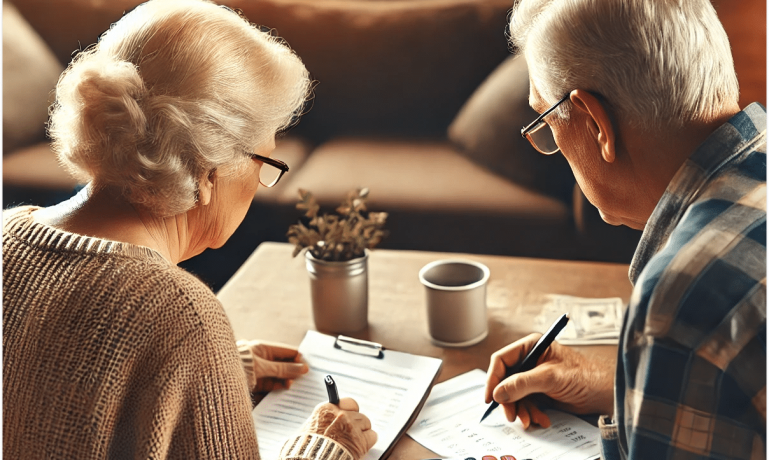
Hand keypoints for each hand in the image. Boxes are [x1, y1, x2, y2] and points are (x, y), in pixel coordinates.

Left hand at [236, 339, 308, 392]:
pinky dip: (277, 386)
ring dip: (285, 379)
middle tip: (305, 378)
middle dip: (293, 370)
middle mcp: (261, 359)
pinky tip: (285, 389)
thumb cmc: (241, 367)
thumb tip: (304, 368)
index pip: (285, 351)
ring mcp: (258, 371)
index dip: (297, 357)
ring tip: (293, 385)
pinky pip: (270, 384)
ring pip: (277, 375)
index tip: (308, 366)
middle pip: (282, 364)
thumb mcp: (265, 367)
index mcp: (263, 348)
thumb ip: (284, 369)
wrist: (218, 381)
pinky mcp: (255, 383)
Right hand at [301, 398, 377, 459]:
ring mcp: (351, 427)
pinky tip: (359, 447)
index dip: (351, 411)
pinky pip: (372, 436)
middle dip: (357, 423)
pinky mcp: (360, 441)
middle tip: (352, 433)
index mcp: (327, 409)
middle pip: (359, 414)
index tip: (350, 417)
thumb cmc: (308, 447)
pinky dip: (368, 442)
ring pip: (367, 424)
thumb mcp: (312, 427)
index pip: (349, 402)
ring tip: (354, 441)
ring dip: (362, 432)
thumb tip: (336, 415)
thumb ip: (325, 419)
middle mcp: (341, 415)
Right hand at [484, 333, 614, 428]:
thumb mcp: (550, 378)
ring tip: (530, 420)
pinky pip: (526, 404)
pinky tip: (541, 419)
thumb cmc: (584, 376)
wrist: (604, 393)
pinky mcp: (540, 392)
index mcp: (531, 347)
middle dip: (508, 400)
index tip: (490, 397)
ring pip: (514, 395)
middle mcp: (530, 361)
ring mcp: (534, 377)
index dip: (493, 378)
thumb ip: (522, 383)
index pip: (502, 360)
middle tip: (511, 415)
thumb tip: (498, 392)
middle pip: (506, 381)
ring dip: (521, 410)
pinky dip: (531, 414)